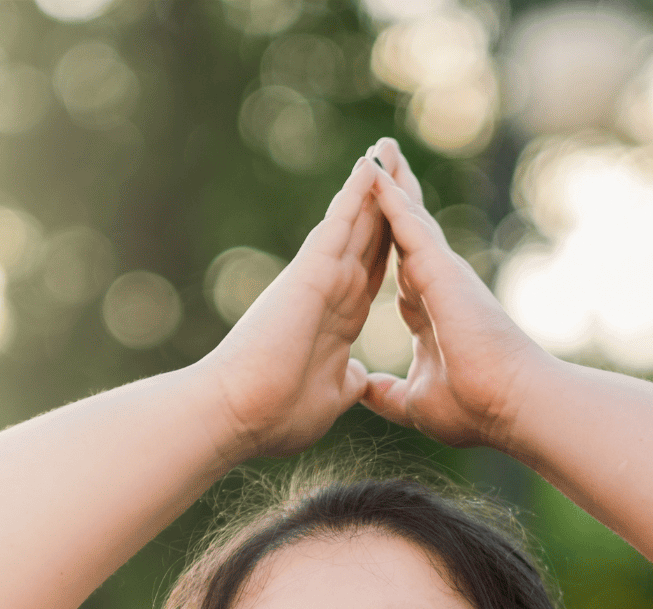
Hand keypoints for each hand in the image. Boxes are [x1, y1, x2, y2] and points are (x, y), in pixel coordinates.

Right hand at [198, 149, 392, 460]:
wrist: (240, 415)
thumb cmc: (274, 416)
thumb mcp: (330, 396)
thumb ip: (347, 380)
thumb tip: (360, 378)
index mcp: (338, 321)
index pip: (373, 274)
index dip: (394, 247)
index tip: (412, 224)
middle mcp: (329, 292)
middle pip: (367, 238)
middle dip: (386, 205)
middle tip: (402, 165)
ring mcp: (319, 279)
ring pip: (354, 223)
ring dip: (373, 187)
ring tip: (389, 149)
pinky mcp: (309, 274)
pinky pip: (338, 225)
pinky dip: (355, 195)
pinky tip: (370, 165)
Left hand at [358, 140, 551, 449]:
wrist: (511, 405)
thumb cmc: (476, 408)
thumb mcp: (416, 402)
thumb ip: (389, 394)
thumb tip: (365, 392)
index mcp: (430, 315)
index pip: (400, 272)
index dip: (384, 247)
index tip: (369, 227)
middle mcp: (438, 287)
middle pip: (407, 233)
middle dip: (393, 199)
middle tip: (377, 164)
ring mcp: (442, 274)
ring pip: (409, 217)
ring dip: (391, 183)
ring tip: (375, 151)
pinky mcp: (442, 269)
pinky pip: (409, 224)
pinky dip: (390, 197)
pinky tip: (374, 172)